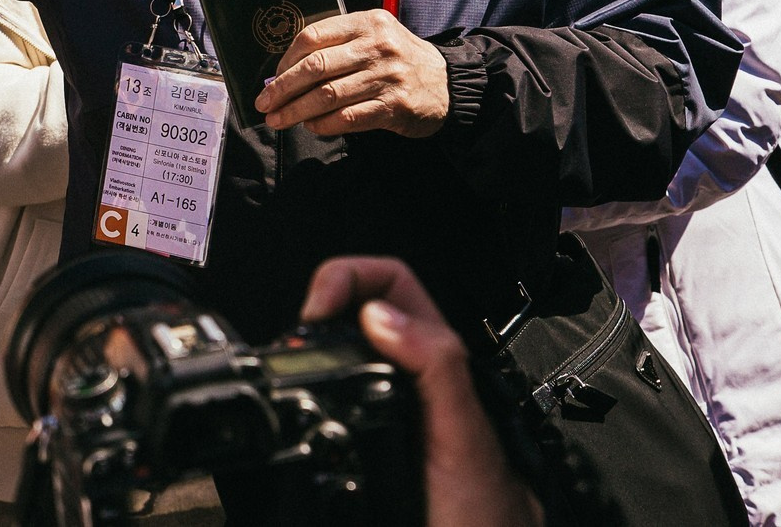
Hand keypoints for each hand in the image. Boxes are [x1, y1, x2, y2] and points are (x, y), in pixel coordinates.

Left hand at [256, 9, 448, 136]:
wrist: (449, 83)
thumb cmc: (398, 60)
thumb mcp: (374, 37)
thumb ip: (337, 47)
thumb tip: (286, 72)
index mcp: (366, 23)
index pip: (313, 36)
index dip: (286, 59)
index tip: (272, 77)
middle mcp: (376, 46)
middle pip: (315, 66)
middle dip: (283, 88)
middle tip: (264, 102)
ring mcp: (387, 77)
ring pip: (328, 95)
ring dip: (296, 110)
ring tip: (278, 120)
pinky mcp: (395, 106)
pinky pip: (348, 117)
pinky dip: (324, 124)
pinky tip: (311, 126)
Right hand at [302, 258, 542, 526]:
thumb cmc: (487, 515)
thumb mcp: (465, 437)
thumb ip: (436, 369)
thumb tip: (380, 317)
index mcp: (438, 363)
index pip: (390, 284)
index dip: (348, 278)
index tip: (319, 309)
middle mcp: (412, 378)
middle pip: (357, 306)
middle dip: (320, 306)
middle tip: (299, 336)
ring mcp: (387, 407)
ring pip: (342, 349)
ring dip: (311, 344)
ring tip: (293, 359)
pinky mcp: (366, 439)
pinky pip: (332, 393)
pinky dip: (309, 384)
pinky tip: (302, 397)